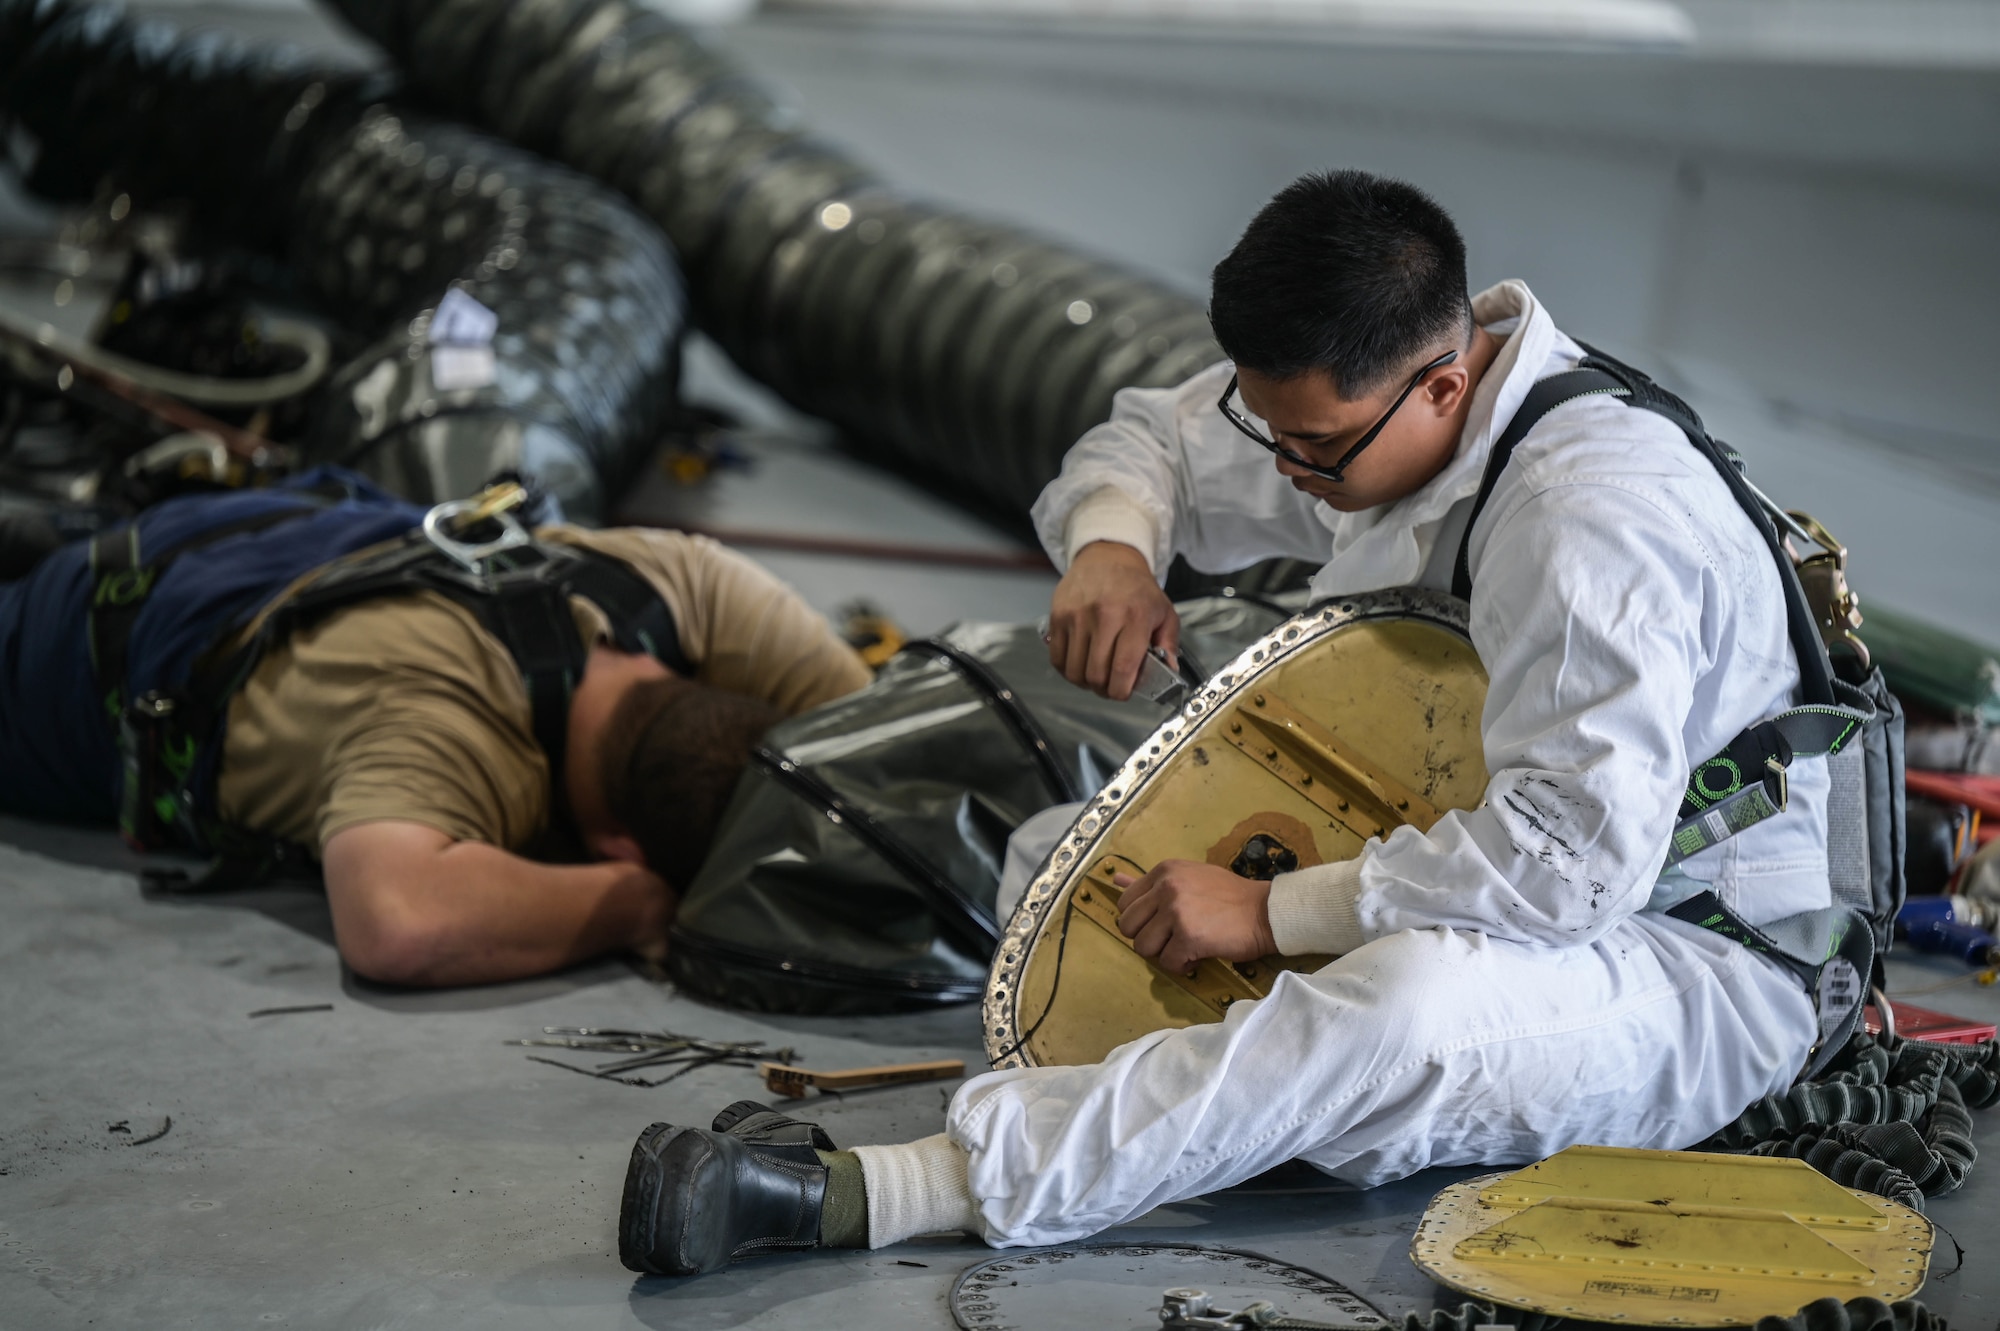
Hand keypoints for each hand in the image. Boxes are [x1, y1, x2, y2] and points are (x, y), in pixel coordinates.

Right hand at [1047, 541, 1179, 700]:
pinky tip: (1079, 665)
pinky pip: (1057, 658)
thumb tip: (1169, 673)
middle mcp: (1104, 616)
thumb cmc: (1136, 588)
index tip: (1124, 691)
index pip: (1123, 668)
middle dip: (1104, 689)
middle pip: (1096, 675)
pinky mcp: (1058, 616)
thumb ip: (1169, 645)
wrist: (1108, 558)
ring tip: (1095, 676)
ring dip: (1085, 682)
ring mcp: (1077, 616)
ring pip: (1074, 671)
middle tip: (1110, 686)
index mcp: (1134, 617)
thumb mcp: (1164, 612)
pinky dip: (1067, 670)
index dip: (1122, 691)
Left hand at [1114, 859, 1275, 974]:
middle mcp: (1166, 888)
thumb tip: (1116, 880)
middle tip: (1171, 939)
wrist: (1265, 912)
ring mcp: (1176, 912)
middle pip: (1128, 926)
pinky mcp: (1188, 937)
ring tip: (1184, 948)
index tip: (1161, 924)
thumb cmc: (1230, 896)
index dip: (1140, 920)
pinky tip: (1196, 957)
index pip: (1125, 902)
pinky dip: (1181, 966)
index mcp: (1164, 871)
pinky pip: (1167, 963)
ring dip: (1162, 954)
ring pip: (1143, 947)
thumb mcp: (1190, 877)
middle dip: (1147, 938)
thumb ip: (1153, 883)